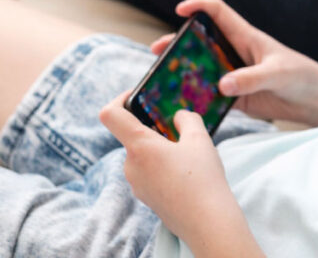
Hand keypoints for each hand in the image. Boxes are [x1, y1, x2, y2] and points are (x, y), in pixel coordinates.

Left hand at [99, 92, 233, 244]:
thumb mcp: (200, 139)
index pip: (110, 115)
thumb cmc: (202, 179)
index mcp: (139, 146)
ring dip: (159, 149)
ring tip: (187, 154)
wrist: (207, 222)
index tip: (136, 96)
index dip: (119, 99)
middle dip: (153, 129)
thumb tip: (178, 117)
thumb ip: (187, 119)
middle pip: (132, 135)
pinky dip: (161, 166)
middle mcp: (130, 165)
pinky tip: (185, 173)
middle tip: (178, 129)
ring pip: (142, 155)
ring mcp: (136, 183)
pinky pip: (147, 172)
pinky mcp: (145, 197)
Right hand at [152, 0, 317, 126]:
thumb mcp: (277, 74)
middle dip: (177, 42)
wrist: (313, 99)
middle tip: (156, 50)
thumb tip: (221, 85)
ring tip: (160, 77)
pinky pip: (209, 94)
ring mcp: (233, 74)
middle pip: (200, 41)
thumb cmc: (300, 76)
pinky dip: (194, 97)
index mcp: (245, 37)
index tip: (180, 9)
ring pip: (200, 68)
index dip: (198, 6)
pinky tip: (179, 104)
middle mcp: (234, 53)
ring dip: (181, 71)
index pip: (217, 12)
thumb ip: (251, 78)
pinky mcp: (235, 96)